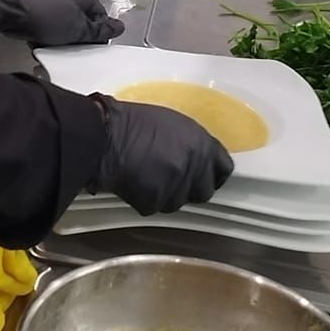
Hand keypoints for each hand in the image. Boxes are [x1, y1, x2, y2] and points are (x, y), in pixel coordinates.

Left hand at [0, 0, 122, 45]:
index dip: (100, 32)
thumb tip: (121, 27)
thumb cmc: (47, 17)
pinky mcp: (34, 7)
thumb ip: (99, 31)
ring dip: (61, 36)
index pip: (100, 15)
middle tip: (76, 50)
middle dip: (79, 36)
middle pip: (81, 19)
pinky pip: (47, 23)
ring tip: (57, 48)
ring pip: (63, 23)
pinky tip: (42, 42)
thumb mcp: (78, 29)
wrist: (10, 10)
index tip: (95, 46)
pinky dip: (46, 33)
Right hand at [95, 98, 233, 216]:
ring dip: (164, 195)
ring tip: (146, 175)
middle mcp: (194, 166)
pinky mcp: (156, 201)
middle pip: (204, 191)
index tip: (206, 178)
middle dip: (189, 189)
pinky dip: (143, 199)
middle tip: (170, 178)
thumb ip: (191, 144)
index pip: (224, 169)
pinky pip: (153, 207)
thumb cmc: (133, 123)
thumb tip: (196, 159)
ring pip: (177, 202)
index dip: (213, 175)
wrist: (105, 135)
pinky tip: (133, 181)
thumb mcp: (172, 124)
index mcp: (202, 143)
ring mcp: (176, 185)